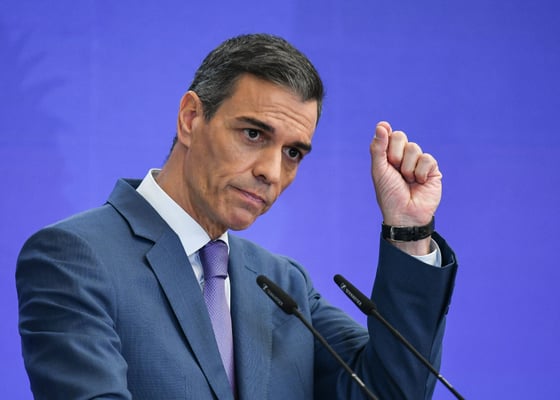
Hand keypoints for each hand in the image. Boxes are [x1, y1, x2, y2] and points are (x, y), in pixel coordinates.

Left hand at [370, 121, 441, 250]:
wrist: (405, 214)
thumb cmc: (389, 194)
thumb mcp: (379, 171)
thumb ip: (378, 148)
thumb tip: (381, 125)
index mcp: (388, 156)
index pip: (389, 135)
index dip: (387, 138)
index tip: (384, 133)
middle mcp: (403, 157)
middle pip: (401, 136)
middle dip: (395, 154)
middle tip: (395, 170)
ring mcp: (418, 162)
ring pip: (414, 148)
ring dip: (407, 168)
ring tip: (407, 181)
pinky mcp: (432, 170)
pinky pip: (427, 159)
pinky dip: (420, 172)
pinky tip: (419, 183)